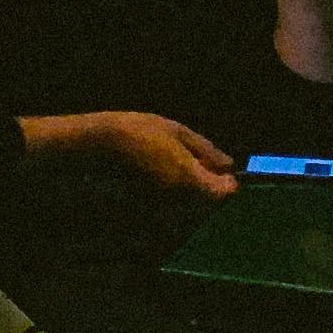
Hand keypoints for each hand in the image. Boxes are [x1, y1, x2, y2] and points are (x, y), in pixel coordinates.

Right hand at [94, 110, 237, 194]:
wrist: (102, 142)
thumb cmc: (142, 130)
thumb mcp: (178, 131)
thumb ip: (207, 150)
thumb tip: (229, 165)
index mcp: (190, 178)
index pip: (223, 193)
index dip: (229, 182)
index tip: (225, 170)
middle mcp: (179, 196)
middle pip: (208, 199)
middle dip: (211, 183)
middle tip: (201, 161)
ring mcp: (164, 202)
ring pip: (193, 200)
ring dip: (195, 186)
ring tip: (181, 161)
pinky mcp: (151, 203)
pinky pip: (175, 200)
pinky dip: (178, 189)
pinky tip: (166, 169)